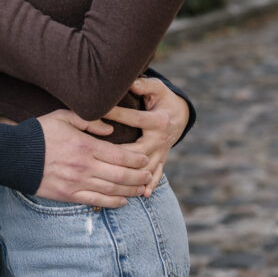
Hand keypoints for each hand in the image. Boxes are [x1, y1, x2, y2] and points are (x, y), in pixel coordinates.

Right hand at [35, 109, 150, 207]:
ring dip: (131, 191)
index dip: (137, 159)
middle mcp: (85, 167)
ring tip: (142, 189)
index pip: (121, 155)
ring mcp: (77, 183)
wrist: (15, 155)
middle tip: (148, 175)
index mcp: (85, 146)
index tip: (145, 159)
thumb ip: (90, 121)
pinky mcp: (69, 195)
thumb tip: (111, 129)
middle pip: (121, 175)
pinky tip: (123, 201)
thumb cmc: (40, 132)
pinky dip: (113, 203)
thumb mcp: (64, 116)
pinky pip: (97, 201)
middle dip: (139, 176)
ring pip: (112, 190)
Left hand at [104, 78, 188, 195]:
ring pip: (145, 166)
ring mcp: (162, 152)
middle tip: (98, 156)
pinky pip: (156, 175)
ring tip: (113, 179)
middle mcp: (160, 139)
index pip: (134, 119)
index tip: (97, 113)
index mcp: (158, 121)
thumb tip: (130, 83)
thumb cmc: (163, 99)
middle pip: (138, 150)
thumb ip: (144, 85)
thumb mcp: (157, 88)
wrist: (180, 115)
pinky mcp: (162, 160)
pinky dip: (150, 184)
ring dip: (131, 174)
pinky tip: (142, 193)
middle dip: (119, 154)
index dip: (116, 115)